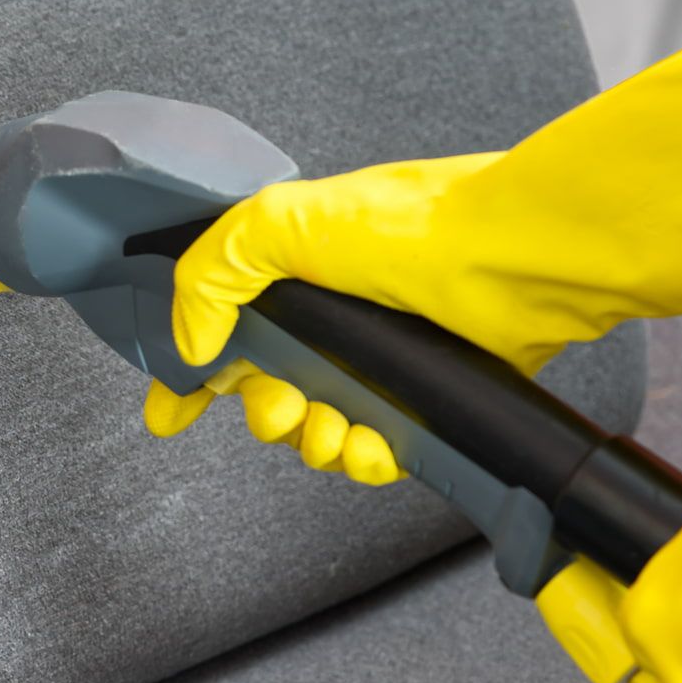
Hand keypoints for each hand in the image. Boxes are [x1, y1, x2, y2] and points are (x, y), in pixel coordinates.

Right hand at [152, 27, 681, 479]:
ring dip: (316, 442)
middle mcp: (331, 319)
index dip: (188, 381)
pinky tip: (378, 446)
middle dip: (264, 415)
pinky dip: (368, 459)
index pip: (218, 331)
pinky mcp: (423, 398)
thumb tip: (191, 344)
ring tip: (338, 428)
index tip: (168, 414)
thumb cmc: (412, 226)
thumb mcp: (279, 223)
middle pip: (266, 396)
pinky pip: (375, 451)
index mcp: (290, 273)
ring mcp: (378, 361)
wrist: (513, 258)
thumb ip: (210, 276)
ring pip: (317, 430)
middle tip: (282, 409)